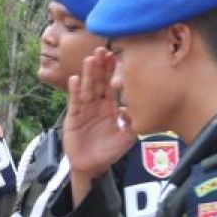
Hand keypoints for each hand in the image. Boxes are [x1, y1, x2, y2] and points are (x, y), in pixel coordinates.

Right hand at [63, 48, 137, 180]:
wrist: (91, 166)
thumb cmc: (108, 152)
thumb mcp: (127, 137)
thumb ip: (134, 122)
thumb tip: (143, 107)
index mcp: (109, 107)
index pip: (112, 85)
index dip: (113, 71)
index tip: (117, 56)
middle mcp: (96, 105)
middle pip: (98, 82)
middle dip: (100, 66)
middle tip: (103, 49)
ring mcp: (84, 110)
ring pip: (87, 88)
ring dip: (88, 74)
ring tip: (90, 59)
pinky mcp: (73, 118)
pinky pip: (74, 102)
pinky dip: (75, 91)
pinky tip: (75, 79)